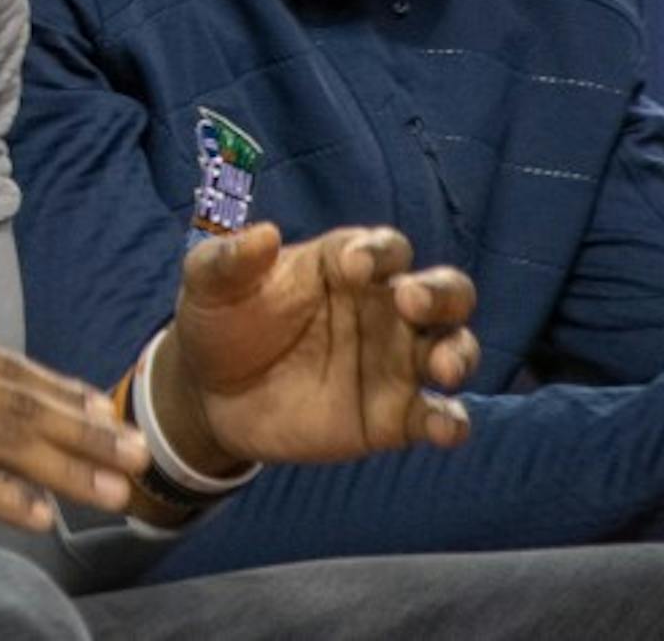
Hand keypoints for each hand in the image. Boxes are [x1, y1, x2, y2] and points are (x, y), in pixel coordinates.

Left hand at [155, 223, 475, 478]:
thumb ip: (230, 259)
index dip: (378, 252)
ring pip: (453, 348)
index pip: (385, 249)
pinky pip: (437, 416)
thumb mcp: (209, 283)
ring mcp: (393, 363)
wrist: (206, 394)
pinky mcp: (391, 417)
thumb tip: (264, 234)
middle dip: (441, 293)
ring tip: (442, 367)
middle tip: (412, 301)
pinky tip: (444, 428)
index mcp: (346, 265)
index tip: (352, 266)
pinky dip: (450, 422)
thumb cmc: (218, 322)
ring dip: (457, 354)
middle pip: (444, 292)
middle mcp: (383, 309)